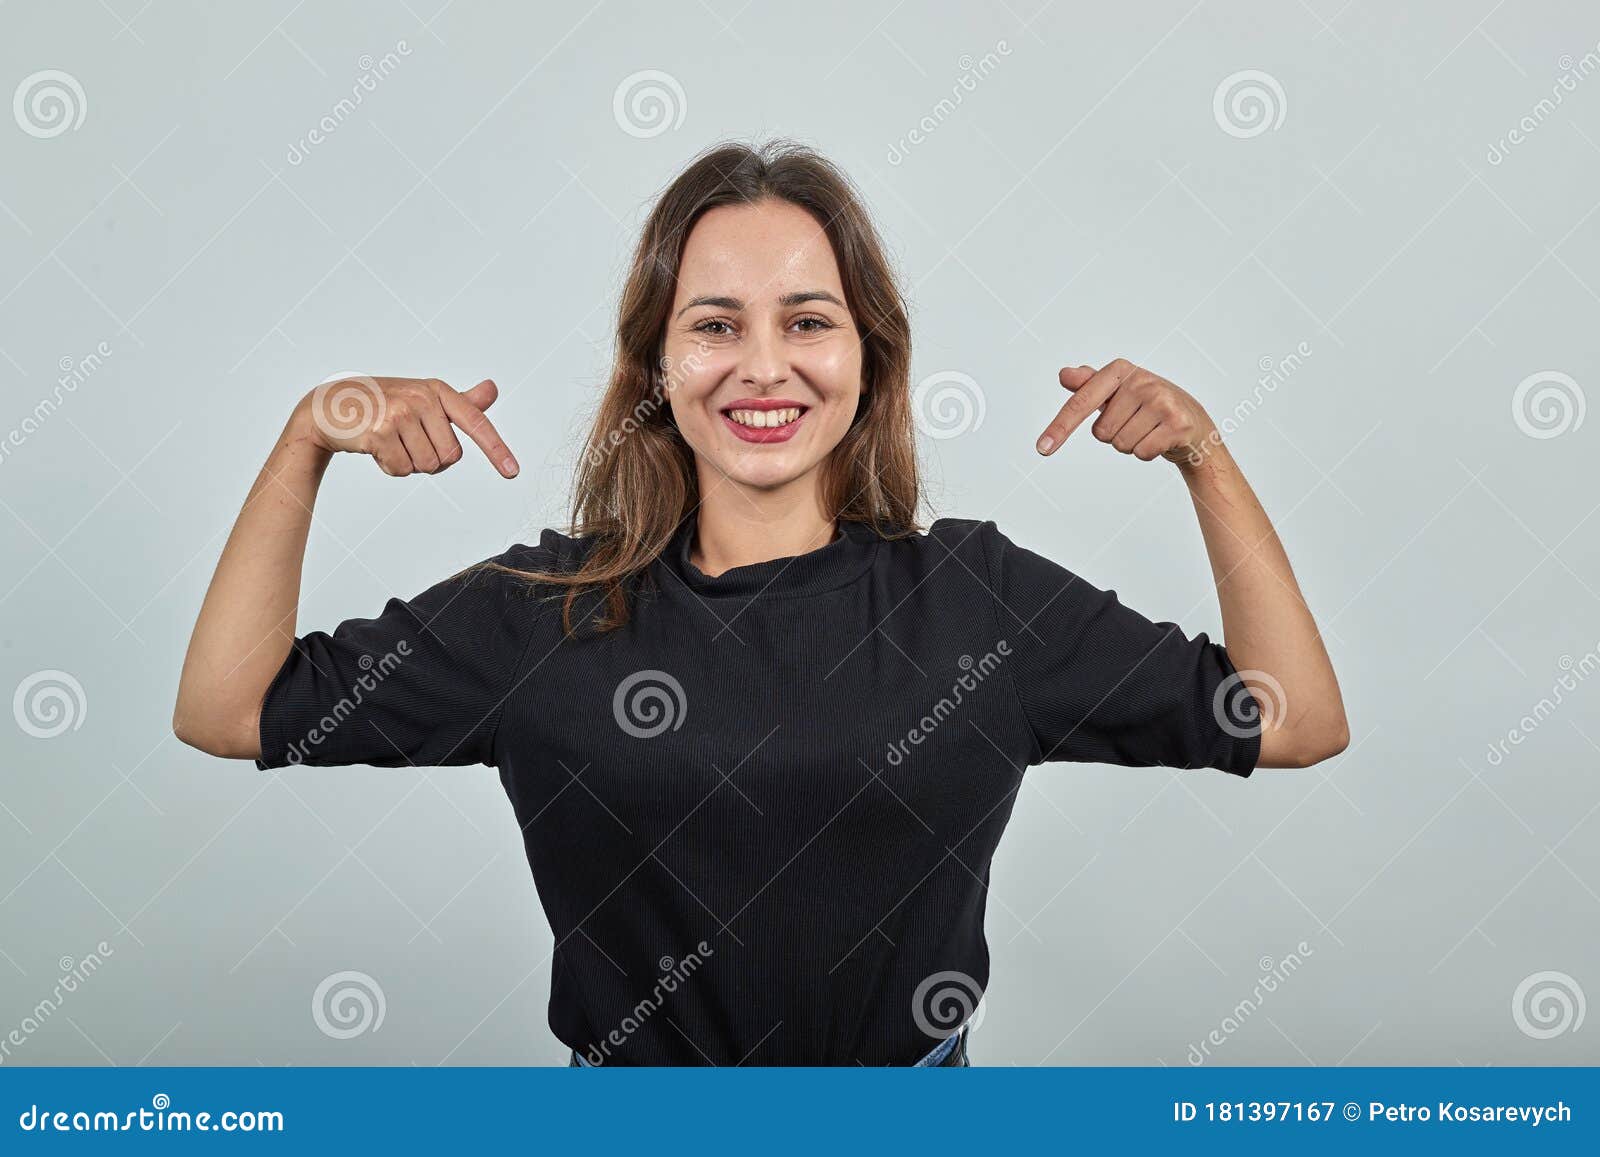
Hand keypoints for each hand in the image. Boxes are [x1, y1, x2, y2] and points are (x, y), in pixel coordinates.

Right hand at [293, 375, 518, 477]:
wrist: (330, 406)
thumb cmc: (383, 403)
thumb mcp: (424, 396)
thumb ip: (460, 401)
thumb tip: (492, 389)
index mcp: (437, 390)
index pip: (475, 422)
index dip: (496, 449)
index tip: (513, 472)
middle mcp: (421, 398)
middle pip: (451, 457)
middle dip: (432, 459)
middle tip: (408, 441)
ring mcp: (400, 413)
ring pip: (427, 466)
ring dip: (410, 464)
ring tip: (391, 442)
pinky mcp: (379, 432)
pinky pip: (402, 471)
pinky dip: (391, 467)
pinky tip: (377, 448)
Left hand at [1036, 358, 1219, 467]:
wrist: (1193, 421)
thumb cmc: (1148, 405)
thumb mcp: (1117, 391)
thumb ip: (1089, 384)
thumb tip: (1065, 375)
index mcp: (1121, 370)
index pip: (1081, 403)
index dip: (1060, 427)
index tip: (1042, 449)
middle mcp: (1142, 381)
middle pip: (1101, 433)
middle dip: (1114, 435)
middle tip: (1135, 422)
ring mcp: (1162, 400)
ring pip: (1121, 444)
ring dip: (1131, 445)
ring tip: (1149, 429)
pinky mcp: (1178, 423)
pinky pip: (1141, 453)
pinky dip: (1147, 453)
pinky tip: (1161, 439)